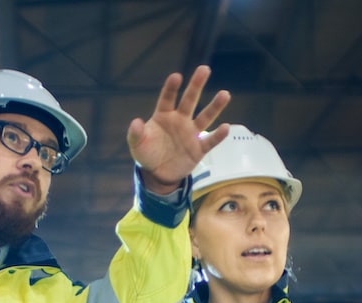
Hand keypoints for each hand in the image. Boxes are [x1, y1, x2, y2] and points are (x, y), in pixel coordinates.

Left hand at [128, 65, 231, 193]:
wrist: (158, 174)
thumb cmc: (147, 154)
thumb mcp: (137, 145)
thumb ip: (136, 134)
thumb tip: (136, 122)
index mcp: (163, 116)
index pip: (167, 98)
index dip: (171, 88)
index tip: (176, 77)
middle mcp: (180, 120)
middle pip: (189, 100)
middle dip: (196, 85)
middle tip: (204, 69)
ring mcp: (191, 133)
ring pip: (205, 117)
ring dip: (215, 106)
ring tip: (225, 94)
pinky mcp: (198, 149)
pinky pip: (210, 140)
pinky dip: (218, 136)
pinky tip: (226, 127)